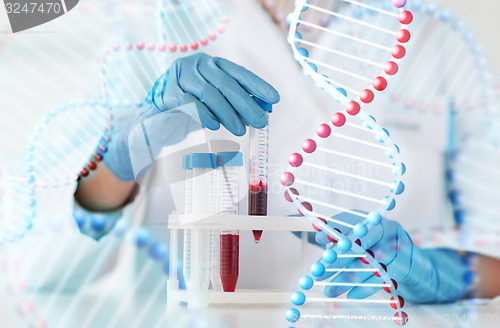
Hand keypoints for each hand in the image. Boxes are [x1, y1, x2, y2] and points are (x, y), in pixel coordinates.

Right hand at [103, 53, 279, 180]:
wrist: (154, 120)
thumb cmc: (190, 111)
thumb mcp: (215, 105)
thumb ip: (236, 104)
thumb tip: (264, 110)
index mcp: (211, 64)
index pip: (238, 73)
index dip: (257, 86)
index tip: (274, 99)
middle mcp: (196, 65)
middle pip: (226, 84)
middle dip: (246, 104)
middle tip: (261, 121)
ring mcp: (181, 76)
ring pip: (210, 93)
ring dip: (228, 113)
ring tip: (240, 129)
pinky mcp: (167, 92)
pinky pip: (190, 103)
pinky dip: (205, 115)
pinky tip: (216, 126)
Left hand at [314, 212, 470, 302]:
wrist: (414, 265)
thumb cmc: (377, 250)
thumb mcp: (359, 241)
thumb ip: (340, 238)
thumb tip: (319, 236)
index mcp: (373, 219)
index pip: (352, 221)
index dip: (335, 229)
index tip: (318, 240)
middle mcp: (387, 229)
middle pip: (361, 242)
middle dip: (338, 259)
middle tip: (319, 272)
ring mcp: (398, 247)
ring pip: (369, 263)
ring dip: (347, 278)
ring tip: (329, 290)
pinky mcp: (405, 266)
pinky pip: (382, 278)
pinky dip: (365, 288)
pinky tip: (350, 295)